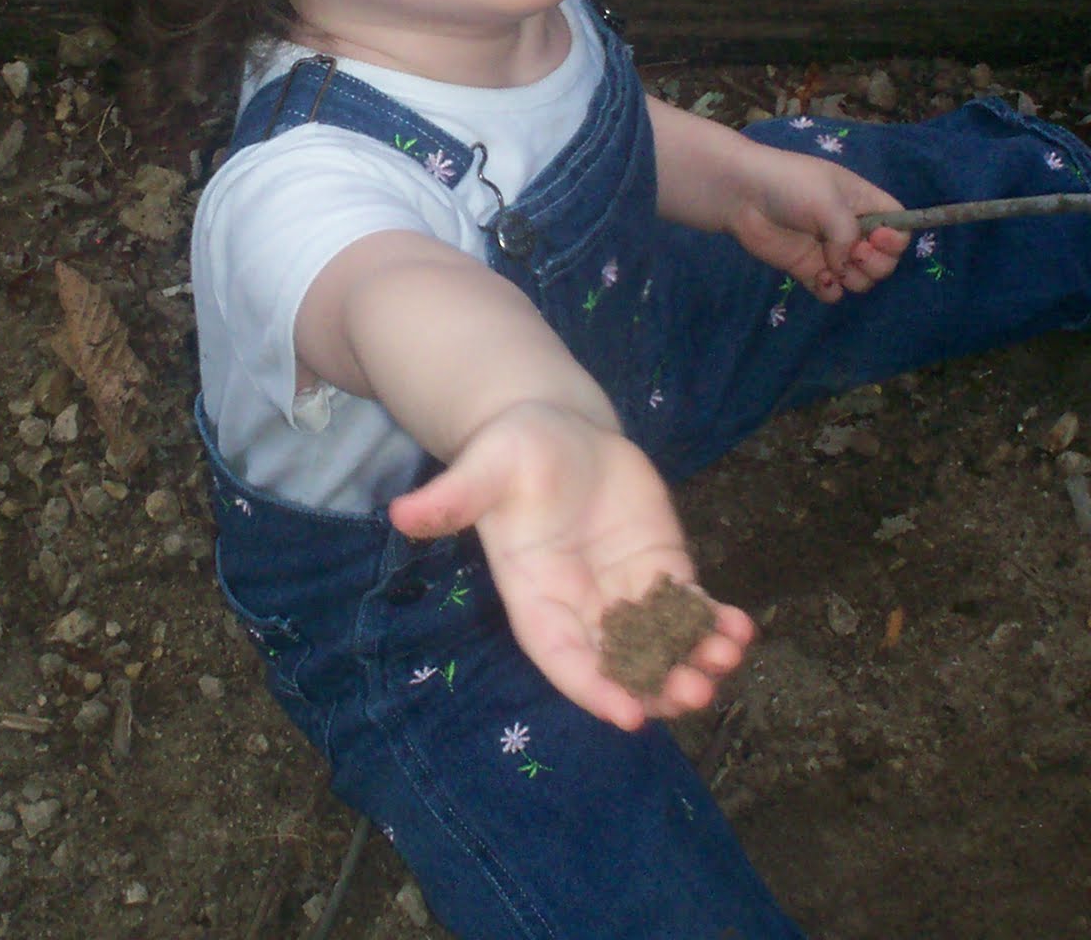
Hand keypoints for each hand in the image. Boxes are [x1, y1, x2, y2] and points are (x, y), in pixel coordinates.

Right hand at [390, 402, 753, 729]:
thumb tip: (401, 512)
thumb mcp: (481, 469)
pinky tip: (741, 627)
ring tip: (726, 658)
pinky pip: (691, 608)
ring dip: (696, 659)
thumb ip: (452, 498)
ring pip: (663, 644)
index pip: (564, 658)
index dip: (595, 687)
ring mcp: (625, 591)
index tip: (631, 713)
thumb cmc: (510, 451)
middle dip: (658, 684)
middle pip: (621, 663)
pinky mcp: (660, 568)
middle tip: (694, 691)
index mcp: (536, 597)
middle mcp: (583, 607)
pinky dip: (715, 622)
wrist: (554, 428)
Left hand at [728, 150, 908, 302]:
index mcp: (863, 203)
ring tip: (833, 267)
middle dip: (877, 264)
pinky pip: (832, 291)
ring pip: (861, 280)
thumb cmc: (789, 186)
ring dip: (855, 279)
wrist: (741, 195)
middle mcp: (851, 229)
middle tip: (855, 253)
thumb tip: (842, 266)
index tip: (878, 238)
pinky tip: (820, 279)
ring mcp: (830, 252)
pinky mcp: (808, 269)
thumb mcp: (829, 200)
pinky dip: (831, 290)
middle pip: (885, 260)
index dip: (896, 238)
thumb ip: (847, 234)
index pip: (899, 225)